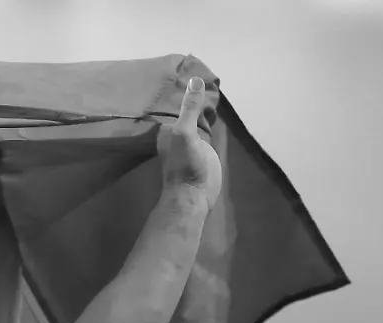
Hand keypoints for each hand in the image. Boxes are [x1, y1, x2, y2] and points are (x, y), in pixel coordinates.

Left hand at [156, 77, 222, 209]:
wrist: (194, 194)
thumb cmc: (183, 164)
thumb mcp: (184, 132)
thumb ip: (190, 108)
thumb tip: (195, 80)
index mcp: (167, 128)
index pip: (174, 103)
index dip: (180, 88)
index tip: (186, 68)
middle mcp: (177, 132)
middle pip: (186, 109)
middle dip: (192, 95)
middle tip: (202, 72)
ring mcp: (192, 141)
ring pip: (197, 118)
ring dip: (201, 106)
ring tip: (209, 84)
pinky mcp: (204, 149)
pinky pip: (207, 127)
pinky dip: (210, 118)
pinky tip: (215, 107)